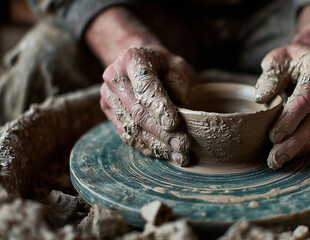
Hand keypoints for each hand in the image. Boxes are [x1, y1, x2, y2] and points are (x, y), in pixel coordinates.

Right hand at [100, 47, 190, 165]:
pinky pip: (126, 134)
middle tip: (182, 145)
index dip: (159, 107)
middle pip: (138, 111)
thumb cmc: (162, 65)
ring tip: (178, 155)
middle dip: (162, 132)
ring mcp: (108, 95)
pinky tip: (164, 154)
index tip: (173, 124)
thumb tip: (184, 115)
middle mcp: (114, 76)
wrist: (137, 62)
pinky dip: (146, 147)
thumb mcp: (176, 66)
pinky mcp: (108, 111)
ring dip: (156, 145)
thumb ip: (179, 85)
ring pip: (132, 127)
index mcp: (132, 59)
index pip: (146, 86)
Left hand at [255, 44, 309, 168]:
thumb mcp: (277, 60)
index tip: (274, 136)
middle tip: (275, 158)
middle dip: (294, 141)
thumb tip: (261, 98)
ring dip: (299, 148)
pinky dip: (306, 146)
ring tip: (277, 161)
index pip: (307, 96)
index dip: (291, 118)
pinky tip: (290, 154)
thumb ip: (270, 76)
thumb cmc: (290, 61)